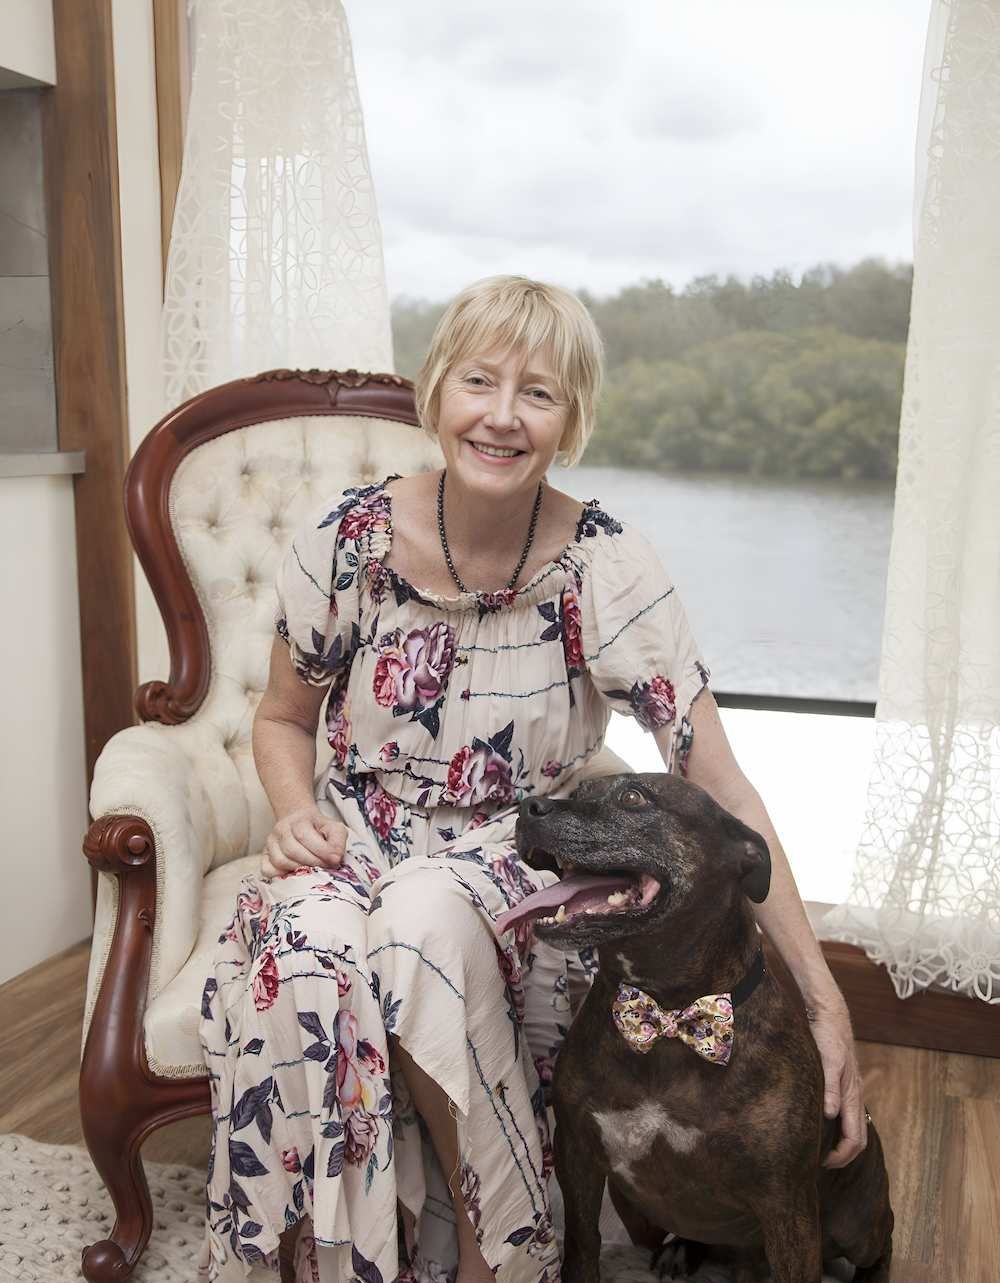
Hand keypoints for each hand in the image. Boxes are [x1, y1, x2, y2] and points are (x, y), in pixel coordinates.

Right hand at [261, 807, 346, 877]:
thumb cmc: (319, 829)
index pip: (303, 835)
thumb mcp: (334, 828)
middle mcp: (280, 829)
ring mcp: (270, 843)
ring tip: (312, 869)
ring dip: (299, 869)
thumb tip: (335, 857)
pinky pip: (267, 870)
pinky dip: (281, 875)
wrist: (301, 823)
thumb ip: (338, 840)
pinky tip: (295, 873)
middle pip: (292, 850)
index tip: (335, 859)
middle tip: (326, 867)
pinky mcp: (264, 856)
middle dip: (312, 862)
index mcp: (297, 820)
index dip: (320, 850)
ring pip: (280, 861)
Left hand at [807, 997, 866, 1167]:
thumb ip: (829, 1087)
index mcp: (852, 1094)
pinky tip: (822, 1125)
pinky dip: (839, 1127)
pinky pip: (846, 1113)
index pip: (854, 1139)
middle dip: (844, 1156)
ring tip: (820, 1150)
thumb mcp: (826, 1061)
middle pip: (858, 1138)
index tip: (821, 1163)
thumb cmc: (827, 1036)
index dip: (840, 1156)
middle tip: (821, 1164)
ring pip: (854, 1126)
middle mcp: (854, 1095)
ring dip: (841, 1143)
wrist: (831, 1014)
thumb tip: (830, 1116)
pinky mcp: (843, 1083)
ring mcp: (850, 1090)